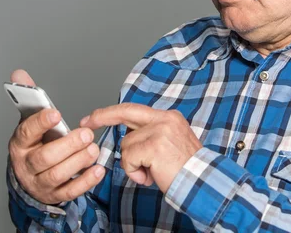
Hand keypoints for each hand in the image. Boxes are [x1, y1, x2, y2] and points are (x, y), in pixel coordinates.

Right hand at [7, 69, 105, 204]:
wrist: (30, 177)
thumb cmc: (35, 145)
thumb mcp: (30, 122)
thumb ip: (29, 99)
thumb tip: (19, 73)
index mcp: (20, 144)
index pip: (26, 132)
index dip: (40, 123)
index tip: (55, 113)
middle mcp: (27, 165)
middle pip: (44, 158)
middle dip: (67, 145)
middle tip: (86, 134)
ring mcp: (40, 182)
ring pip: (57, 175)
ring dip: (78, 161)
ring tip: (94, 149)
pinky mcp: (55, 195)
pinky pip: (69, 191)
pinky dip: (85, 181)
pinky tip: (98, 169)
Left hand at [80, 103, 201, 192]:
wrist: (203, 182)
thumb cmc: (187, 169)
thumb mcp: (171, 143)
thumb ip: (151, 136)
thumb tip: (129, 137)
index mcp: (169, 117)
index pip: (135, 109)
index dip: (113, 113)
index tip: (96, 116)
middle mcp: (164, 119)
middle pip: (125, 112)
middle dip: (102, 116)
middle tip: (87, 122)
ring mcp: (159, 131)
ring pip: (126, 145)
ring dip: (133, 163)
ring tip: (152, 172)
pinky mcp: (154, 146)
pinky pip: (129, 159)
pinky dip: (135, 172)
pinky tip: (151, 176)